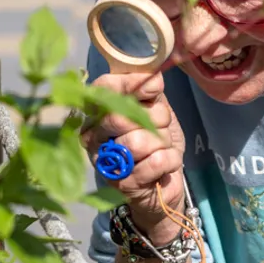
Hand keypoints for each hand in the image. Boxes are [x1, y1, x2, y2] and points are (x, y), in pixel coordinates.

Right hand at [81, 71, 185, 244]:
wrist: (163, 183)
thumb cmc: (155, 144)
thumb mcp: (155, 112)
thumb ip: (150, 93)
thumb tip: (153, 77)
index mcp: (98, 114)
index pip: (102, 89)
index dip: (129, 84)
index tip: (155, 87)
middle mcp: (93, 137)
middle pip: (121, 116)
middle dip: (155, 119)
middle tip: (160, 128)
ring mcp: (106, 162)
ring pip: (139, 141)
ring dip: (162, 143)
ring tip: (160, 149)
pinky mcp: (123, 184)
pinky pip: (156, 161)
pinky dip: (170, 160)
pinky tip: (164, 165)